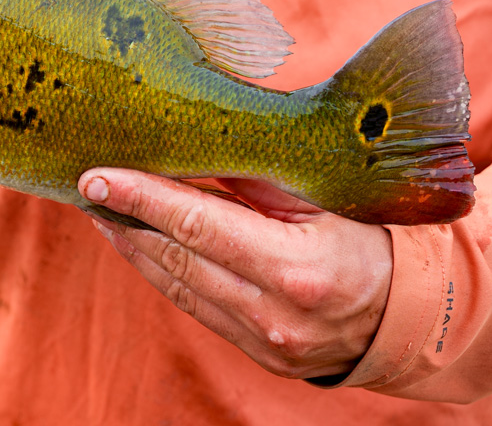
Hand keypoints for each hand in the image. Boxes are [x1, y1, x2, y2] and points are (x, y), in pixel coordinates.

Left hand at [79, 169, 391, 379]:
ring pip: (174, 283)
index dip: (140, 197)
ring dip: (130, 244)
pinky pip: (191, 303)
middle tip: (84, 184)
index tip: (95, 177)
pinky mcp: (251, 351)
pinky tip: (136, 241)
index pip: (196, 225)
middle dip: (123, 217)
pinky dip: (158, 269)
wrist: (406, 318)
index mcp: (294, 268)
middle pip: (174, 256)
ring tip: (99, 208)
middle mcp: (271, 311)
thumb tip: (191, 141)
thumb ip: (255, 178)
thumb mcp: (321, 200)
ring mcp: (259, 339)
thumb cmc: (366, 240)